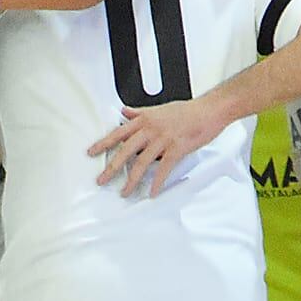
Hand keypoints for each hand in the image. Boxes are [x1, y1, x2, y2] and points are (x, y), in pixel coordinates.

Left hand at [88, 99, 225, 196]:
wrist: (209, 110)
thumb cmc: (186, 110)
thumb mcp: (158, 108)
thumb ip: (140, 112)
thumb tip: (125, 112)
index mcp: (144, 119)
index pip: (118, 132)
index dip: (103, 143)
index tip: (91, 152)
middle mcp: (150, 129)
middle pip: (125, 150)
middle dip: (111, 167)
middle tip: (101, 180)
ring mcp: (163, 139)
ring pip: (141, 163)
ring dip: (131, 180)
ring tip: (125, 192)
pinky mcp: (176, 149)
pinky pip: (163, 169)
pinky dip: (156, 183)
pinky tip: (152, 192)